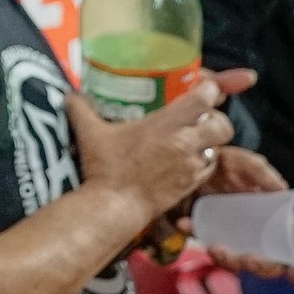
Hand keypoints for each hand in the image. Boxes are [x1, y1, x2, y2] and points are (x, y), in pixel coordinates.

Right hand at [68, 70, 254, 223]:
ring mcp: (191, 165)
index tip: (203, 88)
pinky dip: (203, 162)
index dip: (209, 89)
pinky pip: (209, 168)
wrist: (115, 206)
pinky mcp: (191, 185)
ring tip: (195, 141)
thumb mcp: (90, 133)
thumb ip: (81, 108)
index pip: (204, 98)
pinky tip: (187, 162)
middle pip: (223, 124)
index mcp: (166, 124)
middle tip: (201, 119)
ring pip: (219, 147)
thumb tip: (70, 95)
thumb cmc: (105, 167)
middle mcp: (185, 142)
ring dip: (211, 142)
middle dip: (217, 119)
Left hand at [177, 147, 293, 284]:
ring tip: (218, 248)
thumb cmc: (224, 162)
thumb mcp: (243, 162)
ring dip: (230, 261)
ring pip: (236, 262)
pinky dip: (196, 236)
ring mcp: (231, 236)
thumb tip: (282, 190)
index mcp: (273, 218)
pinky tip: (186, 223)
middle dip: (262, 267)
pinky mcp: (207, 234)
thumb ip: (260, 172)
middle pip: (267, 263)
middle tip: (251, 259)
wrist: (188, 159)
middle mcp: (255, 232)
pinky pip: (203, 243)